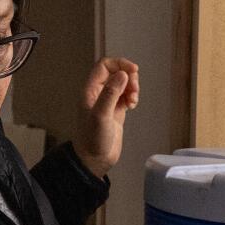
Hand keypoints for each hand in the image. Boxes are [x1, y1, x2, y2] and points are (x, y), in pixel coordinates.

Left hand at [75, 56, 139, 176]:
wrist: (94, 160)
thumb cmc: (93, 140)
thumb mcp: (101, 116)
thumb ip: (111, 93)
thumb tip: (122, 74)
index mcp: (90, 90)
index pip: (104, 65)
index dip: (119, 64)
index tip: (133, 70)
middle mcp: (98, 93)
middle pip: (116, 72)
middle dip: (129, 77)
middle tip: (134, 90)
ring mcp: (107, 102)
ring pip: (123, 83)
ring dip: (132, 87)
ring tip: (134, 100)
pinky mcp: (115, 111)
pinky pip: (126, 95)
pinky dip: (132, 96)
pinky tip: (132, 105)